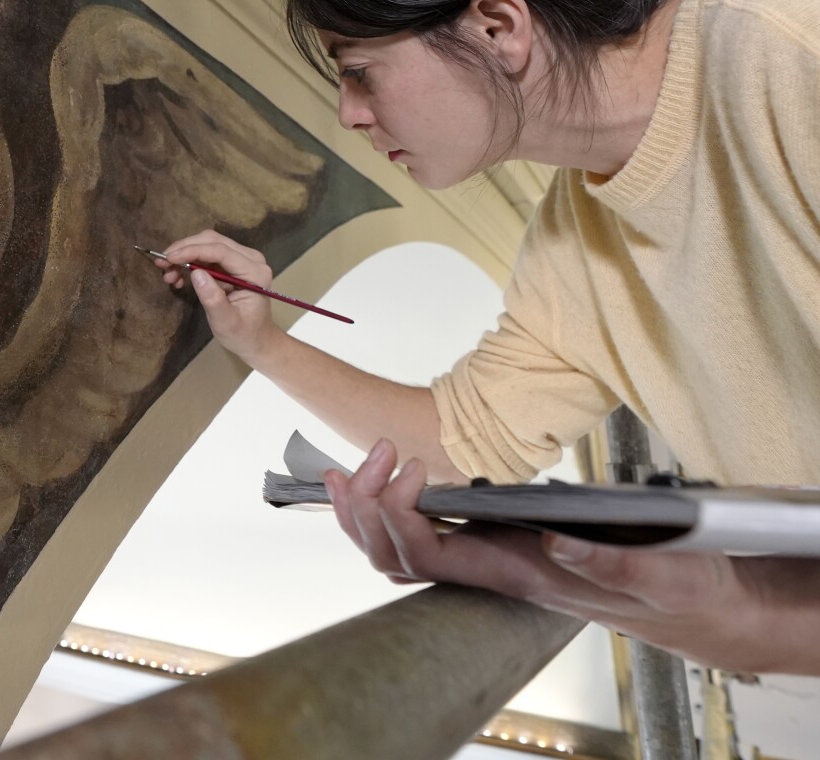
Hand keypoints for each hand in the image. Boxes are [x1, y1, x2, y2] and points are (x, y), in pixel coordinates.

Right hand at [157, 230, 283, 362]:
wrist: (254, 339)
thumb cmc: (242, 334)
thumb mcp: (226, 321)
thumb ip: (212, 298)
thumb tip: (195, 273)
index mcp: (254, 272)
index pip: (221, 251)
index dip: (192, 251)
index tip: (169, 258)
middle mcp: (250, 259)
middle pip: (213, 241)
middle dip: (185, 249)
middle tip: (162, 264)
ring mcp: (241, 259)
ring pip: (208, 244)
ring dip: (185, 254)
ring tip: (168, 274)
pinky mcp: (232, 263)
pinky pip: (207, 254)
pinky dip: (189, 261)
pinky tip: (178, 277)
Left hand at [325, 440, 819, 673]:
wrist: (689, 600)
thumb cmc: (673, 588)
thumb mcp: (660, 575)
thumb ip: (612, 563)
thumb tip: (556, 544)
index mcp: (515, 576)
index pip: (431, 556)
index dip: (401, 517)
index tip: (408, 468)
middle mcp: (488, 570)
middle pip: (394, 556)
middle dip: (367, 508)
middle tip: (371, 454)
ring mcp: (485, 557)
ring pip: (397, 549)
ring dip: (368, 506)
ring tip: (364, 457)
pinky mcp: (492, 540)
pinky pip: (421, 532)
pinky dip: (392, 502)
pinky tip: (387, 471)